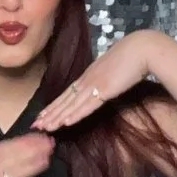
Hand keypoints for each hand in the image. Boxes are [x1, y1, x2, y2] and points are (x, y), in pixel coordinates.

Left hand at [32, 29, 164, 131]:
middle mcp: (87, 80)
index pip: (67, 93)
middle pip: (64, 100)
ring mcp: (94, 85)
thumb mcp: (112, 70)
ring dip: (57, 117)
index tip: (43, 115)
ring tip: (44, 127)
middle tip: (36, 125)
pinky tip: (65, 123)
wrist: (141, 49)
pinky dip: (76, 114)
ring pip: (71, 104)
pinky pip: (88, 105)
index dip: (55, 105)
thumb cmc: (131, 57)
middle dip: (50, 113)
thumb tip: (101, 87)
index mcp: (88, 75)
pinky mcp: (105, 90)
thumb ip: (104, 79)